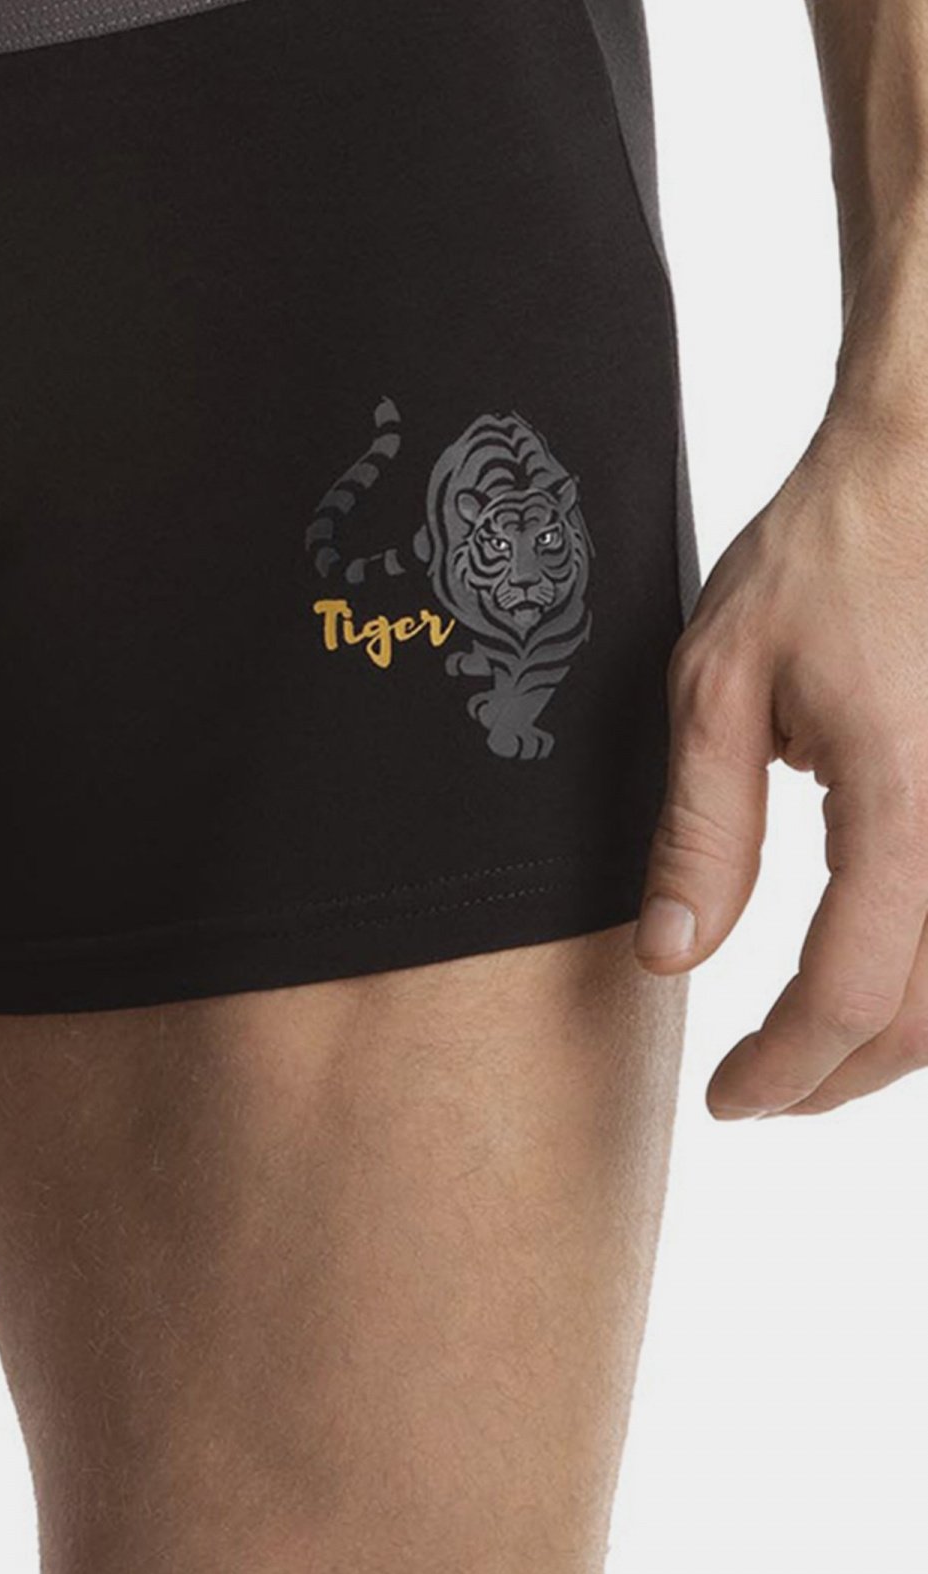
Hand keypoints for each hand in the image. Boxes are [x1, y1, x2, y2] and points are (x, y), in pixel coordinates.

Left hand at [634, 404, 927, 1113]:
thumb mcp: (715, 686)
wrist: (918, 474)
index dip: (789, 1067)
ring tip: (815, 1050)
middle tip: (763, 1092)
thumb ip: (700, 833)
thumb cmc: (821, 559)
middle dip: (843, 1075)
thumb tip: (671, 957)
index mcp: (908, 808)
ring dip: (900, 1039)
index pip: (854, 992)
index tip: (732, 1099)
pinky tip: (883, 976)